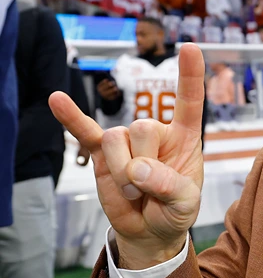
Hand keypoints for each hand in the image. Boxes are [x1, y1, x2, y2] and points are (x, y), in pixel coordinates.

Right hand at [50, 44, 206, 269]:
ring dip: (121, 173)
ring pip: (115, 139)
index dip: (190, 75)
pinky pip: (83, 132)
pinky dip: (71, 118)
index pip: (188, 101)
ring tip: (134, 192)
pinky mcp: (101, 153)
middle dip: (144, 165)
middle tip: (151, 191)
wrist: (149, 230)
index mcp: (184, 137)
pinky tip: (57, 99)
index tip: (189, 46)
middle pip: (142, 127)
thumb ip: (169, 186)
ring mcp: (126, 141)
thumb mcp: (185, 203)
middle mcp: (155, 132)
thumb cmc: (174, 210)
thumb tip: (138, 169)